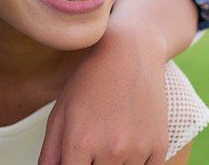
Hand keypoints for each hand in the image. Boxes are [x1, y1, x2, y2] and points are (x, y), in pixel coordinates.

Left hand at [39, 29, 168, 164]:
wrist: (129, 55)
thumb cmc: (87, 84)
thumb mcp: (59, 114)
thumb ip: (50, 153)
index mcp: (80, 142)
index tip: (74, 160)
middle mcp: (110, 149)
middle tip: (89, 148)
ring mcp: (137, 150)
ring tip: (108, 139)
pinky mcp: (158, 148)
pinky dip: (132, 164)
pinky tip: (126, 144)